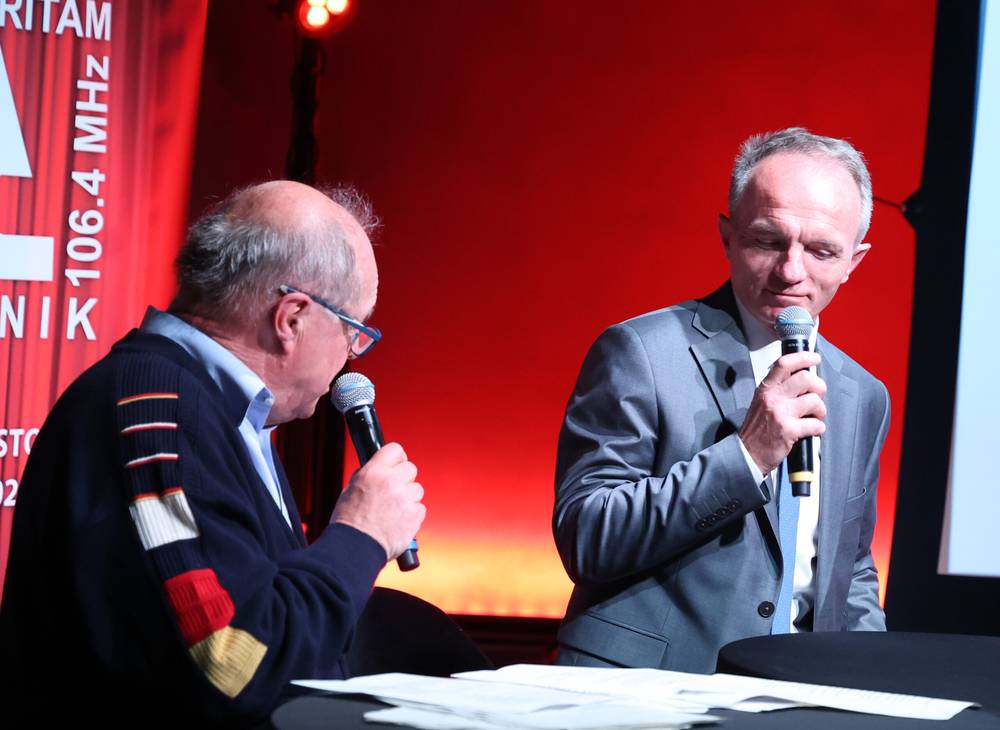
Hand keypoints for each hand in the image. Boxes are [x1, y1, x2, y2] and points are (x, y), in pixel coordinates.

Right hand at [331, 442, 425, 559]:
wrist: (355, 547)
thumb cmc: (350, 523)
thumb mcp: (351, 489)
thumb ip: (368, 476)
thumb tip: (378, 470)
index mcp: (374, 472)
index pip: (395, 450)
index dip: (397, 458)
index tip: (397, 463)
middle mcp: (391, 482)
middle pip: (411, 468)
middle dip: (404, 479)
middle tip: (395, 491)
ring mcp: (405, 498)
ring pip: (417, 489)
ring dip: (409, 497)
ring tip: (394, 510)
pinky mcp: (415, 515)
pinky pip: (420, 508)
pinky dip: (412, 514)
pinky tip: (398, 521)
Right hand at [739, 351, 825, 475]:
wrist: (747, 452)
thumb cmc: (757, 428)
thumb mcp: (762, 401)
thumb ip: (780, 388)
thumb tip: (805, 379)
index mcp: (766, 388)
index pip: (785, 364)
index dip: (803, 358)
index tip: (814, 358)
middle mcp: (772, 398)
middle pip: (806, 379)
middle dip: (819, 387)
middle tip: (816, 396)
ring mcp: (780, 413)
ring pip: (815, 401)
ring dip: (820, 411)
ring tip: (813, 417)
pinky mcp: (788, 430)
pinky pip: (816, 424)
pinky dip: (818, 428)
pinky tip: (810, 431)